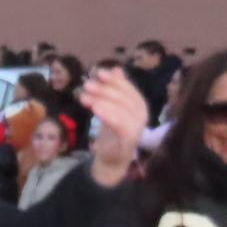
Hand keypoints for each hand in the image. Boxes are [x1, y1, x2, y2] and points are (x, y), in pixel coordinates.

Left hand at [81, 68, 147, 185]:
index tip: (98, 72)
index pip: (127, 88)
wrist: (111, 158)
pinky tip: (95, 109)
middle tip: (87, 85)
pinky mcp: (130, 139)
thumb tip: (116, 68)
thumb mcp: (111, 106)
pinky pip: (121, 124)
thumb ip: (114, 89)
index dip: (114, 80)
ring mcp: (138, 127)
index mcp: (139, 104)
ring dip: (102, 100)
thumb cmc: (112, 131)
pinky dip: (109, 114)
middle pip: (124, 97)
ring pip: (122, 109)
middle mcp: (142, 113)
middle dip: (104, 89)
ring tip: (84, 97)